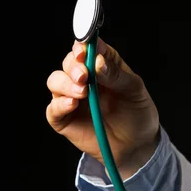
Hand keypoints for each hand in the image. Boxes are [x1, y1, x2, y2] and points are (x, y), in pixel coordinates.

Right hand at [46, 37, 159, 179]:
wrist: (137, 144)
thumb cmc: (137, 113)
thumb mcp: (134, 90)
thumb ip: (116, 75)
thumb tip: (98, 61)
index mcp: (103, 65)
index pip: (88, 48)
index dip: (84, 45)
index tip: (85, 49)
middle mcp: (85, 78)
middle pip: (69, 62)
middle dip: (74, 65)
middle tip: (85, 74)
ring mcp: (73, 97)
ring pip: (55, 81)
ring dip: (66, 83)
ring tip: (83, 92)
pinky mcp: (65, 117)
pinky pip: (53, 108)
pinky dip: (60, 104)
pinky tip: (72, 104)